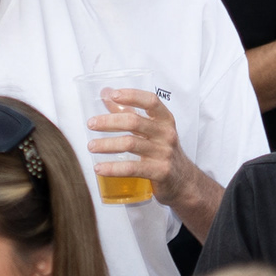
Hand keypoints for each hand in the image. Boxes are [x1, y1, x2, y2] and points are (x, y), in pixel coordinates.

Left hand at [84, 88, 206, 208]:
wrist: (184, 181)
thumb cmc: (163, 150)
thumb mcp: (152, 129)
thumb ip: (129, 111)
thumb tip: (105, 94)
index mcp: (165, 120)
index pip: (151, 101)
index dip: (132, 95)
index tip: (113, 95)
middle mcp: (166, 134)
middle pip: (134, 122)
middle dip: (109, 122)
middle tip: (91, 124)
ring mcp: (164, 153)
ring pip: (130, 144)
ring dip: (106, 144)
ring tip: (91, 146)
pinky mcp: (159, 172)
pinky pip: (132, 168)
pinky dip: (113, 168)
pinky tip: (99, 168)